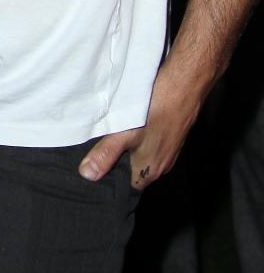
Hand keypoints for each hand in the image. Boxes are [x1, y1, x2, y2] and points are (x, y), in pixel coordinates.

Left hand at [77, 63, 201, 189]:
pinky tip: (132, 122)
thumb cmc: (155, 112)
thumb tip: (87, 175)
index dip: (112, 179)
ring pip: (144, 153)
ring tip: (113, 133)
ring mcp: (170, 149)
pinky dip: (142, 135)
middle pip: (135, 169)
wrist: (184, 87)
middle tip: (99, 148)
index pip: (128, 185)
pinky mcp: (173, 135)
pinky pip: (153, 141)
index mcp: (149, 170)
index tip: (96, 167)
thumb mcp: (124, 133)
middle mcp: (162, 164)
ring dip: (131, 146)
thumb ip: (105, 154)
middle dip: (119, 161)